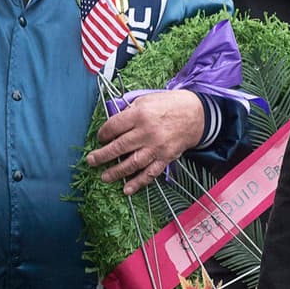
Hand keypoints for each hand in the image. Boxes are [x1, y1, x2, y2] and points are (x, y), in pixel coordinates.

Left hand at [86, 89, 204, 194]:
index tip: (100, 137)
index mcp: (140, 114)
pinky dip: (138, 182)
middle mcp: (147, 132)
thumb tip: (114, 122)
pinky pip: (150, 173)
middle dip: (103, 155)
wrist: (198, 115)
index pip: (114, 126)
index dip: (103, 133)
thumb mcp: (147, 99)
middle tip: (91, 161)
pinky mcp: (166, 158)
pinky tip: (127, 189)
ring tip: (104, 177)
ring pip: (132, 163)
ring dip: (116, 172)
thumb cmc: (170, 104)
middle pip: (119, 147)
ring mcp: (156, 147)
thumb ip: (130, 110)